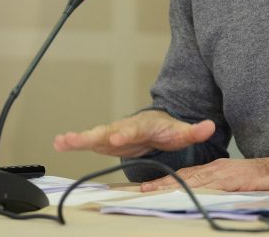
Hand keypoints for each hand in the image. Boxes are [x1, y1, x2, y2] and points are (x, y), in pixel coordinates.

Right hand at [53, 110, 214, 157]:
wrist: (156, 125)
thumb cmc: (167, 129)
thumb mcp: (182, 131)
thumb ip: (194, 131)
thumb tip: (210, 127)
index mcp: (142, 125)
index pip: (134, 130)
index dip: (126, 134)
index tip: (117, 138)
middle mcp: (124, 128)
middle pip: (108, 130)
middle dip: (94, 135)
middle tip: (78, 139)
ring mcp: (112, 134)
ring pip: (94, 135)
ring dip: (78, 139)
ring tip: (61, 141)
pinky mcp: (104, 141)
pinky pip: (88, 142)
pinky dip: (73, 142)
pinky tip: (58, 143)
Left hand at [140, 149, 268, 192]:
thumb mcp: (244, 186)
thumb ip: (228, 191)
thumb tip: (213, 201)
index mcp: (221, 170)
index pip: (190, 176)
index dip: (169, 182)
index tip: (150, 188)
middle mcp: (221, 168)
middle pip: (186, 177)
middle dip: (162, 184)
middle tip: (140, 191)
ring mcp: (227, 173)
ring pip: (193, 180)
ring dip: (170, 186)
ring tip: (150, 192)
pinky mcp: (235, 179)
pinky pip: (210, 186)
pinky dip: (193, 189)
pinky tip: (180, 194)